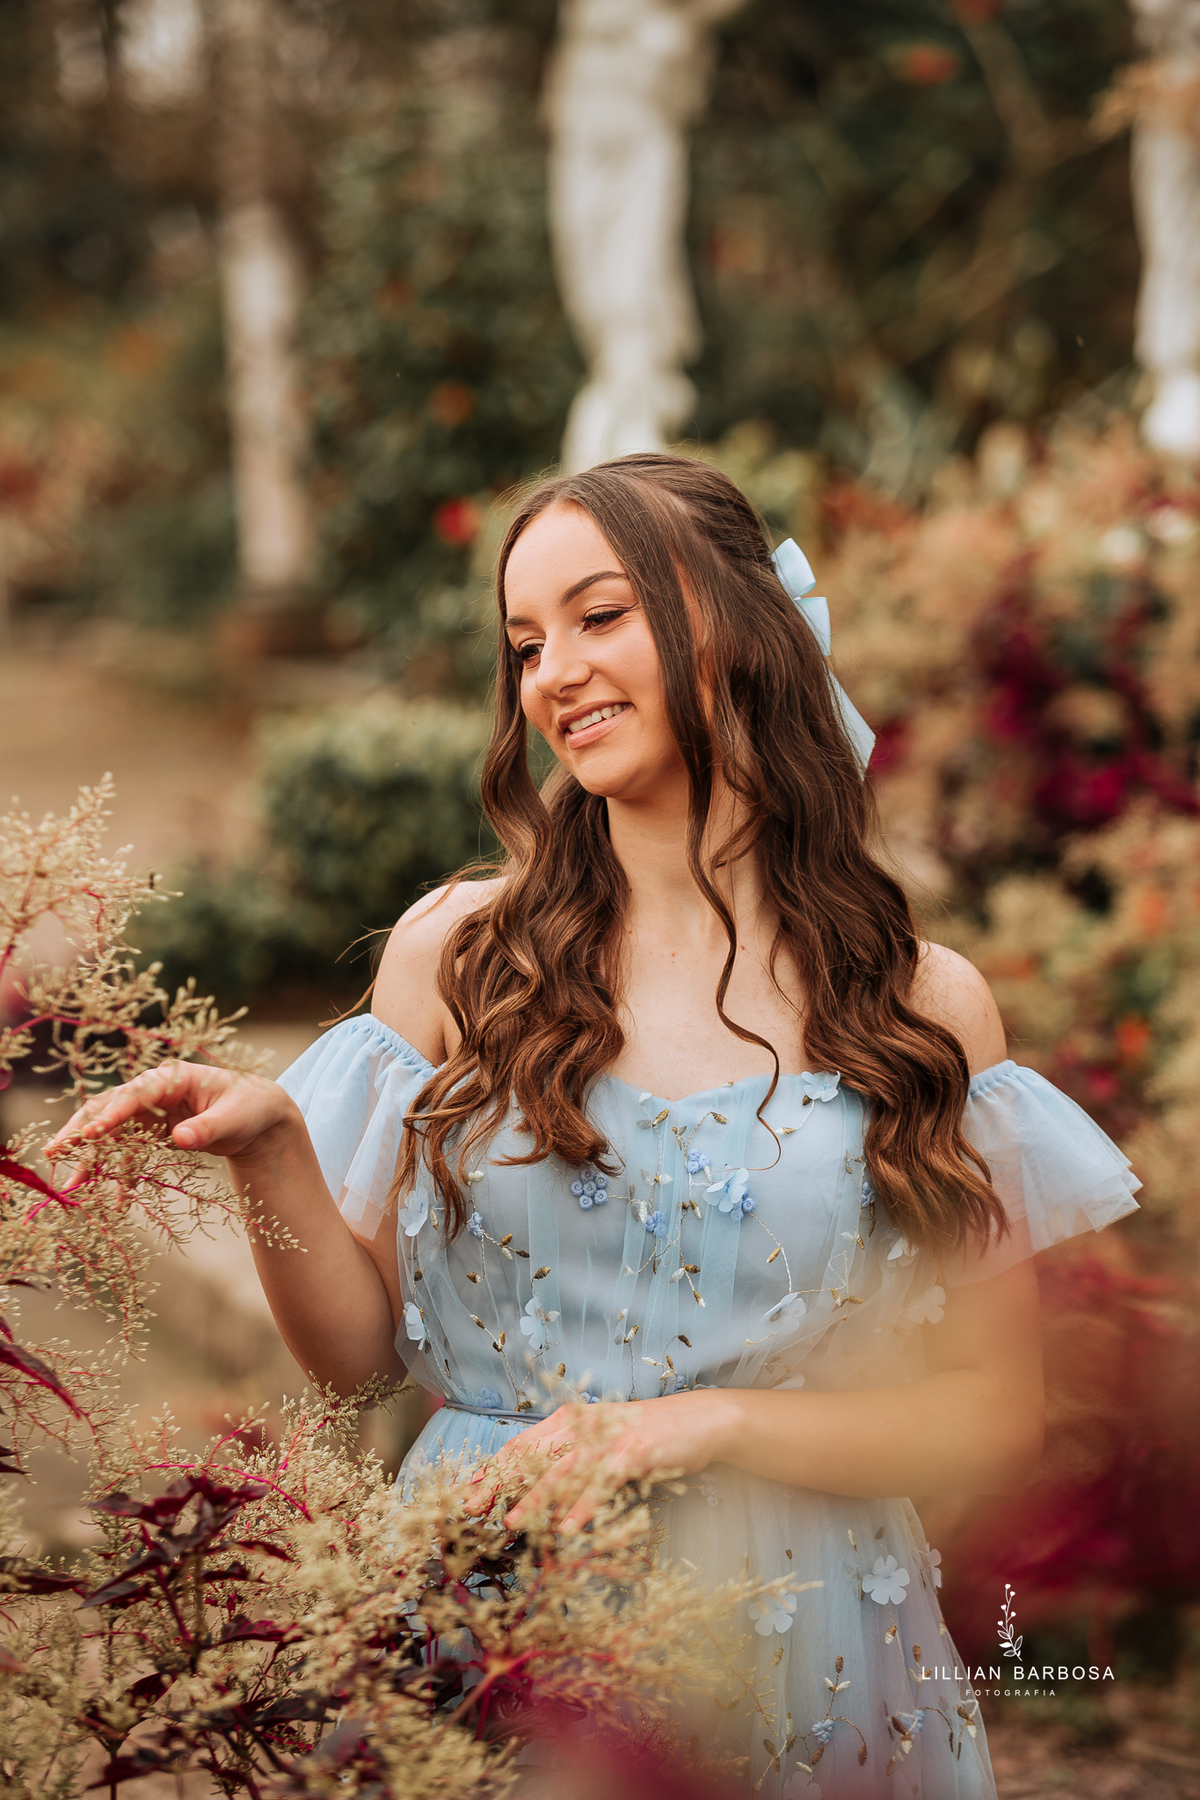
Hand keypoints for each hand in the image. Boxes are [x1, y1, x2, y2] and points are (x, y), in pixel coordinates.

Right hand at [46, 1060, 298, 1165]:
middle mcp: (155, 1091)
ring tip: (73, 1185)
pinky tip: (114, 1199)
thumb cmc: (250, 1108)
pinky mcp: (153, 1131)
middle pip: (109, 1107)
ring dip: (93, 1158)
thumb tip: (180, 1138)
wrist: (259, 1117)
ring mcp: (151, 1111)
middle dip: (82, 1131)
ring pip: (112, 1132)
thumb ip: (207, 1128)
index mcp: (173, 1078)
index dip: (111, 1114)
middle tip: (55, 1152)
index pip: (134, 1094)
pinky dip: (120, 1174)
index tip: (89, 1134)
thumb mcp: (235, 1118)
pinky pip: (130, 1152)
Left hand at [477, 1390, 735, 1533]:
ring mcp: (606, 1439)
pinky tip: (569, 1528)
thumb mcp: (599, 1442)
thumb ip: (569, 1459)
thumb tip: (534, 1492)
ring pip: (561, 1470)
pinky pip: (602, 1483)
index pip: (520, 1446)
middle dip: (499, 1485)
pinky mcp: (632, 1453)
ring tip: (513, 1523)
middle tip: (471, 1511)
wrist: (696, 1421)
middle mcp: (581, 1426)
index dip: (491, 1471)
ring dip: (535, 1499)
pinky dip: (584, 1506)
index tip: (466, 1496)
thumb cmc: (643, 1436)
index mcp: (568, 1422)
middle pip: (531, 1456)